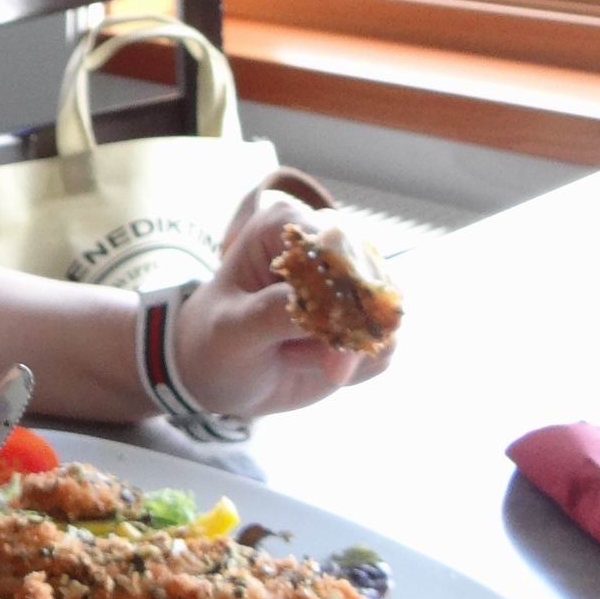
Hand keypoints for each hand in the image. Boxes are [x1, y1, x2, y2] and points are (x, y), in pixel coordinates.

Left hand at [170, 193, 395, 424]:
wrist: (217, 372)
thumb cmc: (215, 338)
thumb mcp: (233, 327)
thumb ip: (276, 311)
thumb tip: (333, 312)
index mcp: (285, 226)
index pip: (336, 246)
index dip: (340, 289)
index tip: (319, 332)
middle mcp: (327, 246)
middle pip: (372, 280)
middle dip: (345, 330)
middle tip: (295, 356)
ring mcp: (349, 285)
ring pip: (383, 317)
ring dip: (347, 350)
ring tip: (293, 356)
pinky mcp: (362, 321)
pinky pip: (382, 346)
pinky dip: (353, 367)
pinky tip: (312, 363)